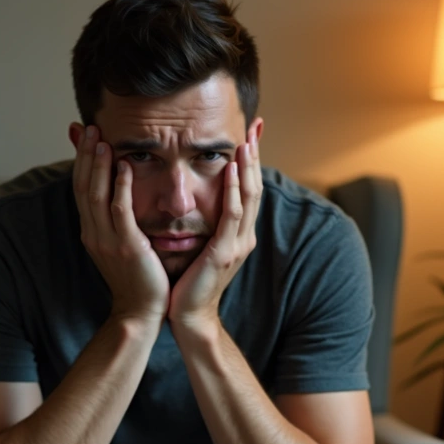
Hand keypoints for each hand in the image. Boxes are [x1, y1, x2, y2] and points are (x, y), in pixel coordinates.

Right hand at [73, 125, 169, 324]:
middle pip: (84, 186)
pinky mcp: (127, 247)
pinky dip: (120, 187)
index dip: (81, 161)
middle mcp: (94, 233)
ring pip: (97, 195)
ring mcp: (108, 240)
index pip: (81, 188)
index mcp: (91, 231)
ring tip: (101, 140)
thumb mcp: (119, 243)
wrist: (140, 311)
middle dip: (85, 155)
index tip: (85, 135)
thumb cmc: (136, 277)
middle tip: (89, 127)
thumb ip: (115, 218)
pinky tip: (124, 167)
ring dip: (99, 165)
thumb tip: (114, 193)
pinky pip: (120, 212)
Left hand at [168, 137, 261, 329]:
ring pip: (248, 197)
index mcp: (238, 234)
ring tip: (246, 141)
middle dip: (255, 157)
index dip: (251, 163)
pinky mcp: (223, 253)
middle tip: (255, 127)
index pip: (248, 190)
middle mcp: (243, 237)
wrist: (188, 317)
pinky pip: (231, 215)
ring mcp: (237, 245)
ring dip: (248, 167)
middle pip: (254, 188)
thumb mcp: (201, 247)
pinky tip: (231, 171)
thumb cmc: (189, 283)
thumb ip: (204, 225)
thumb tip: (195, 200)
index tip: (251, 134)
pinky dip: (233, 191)